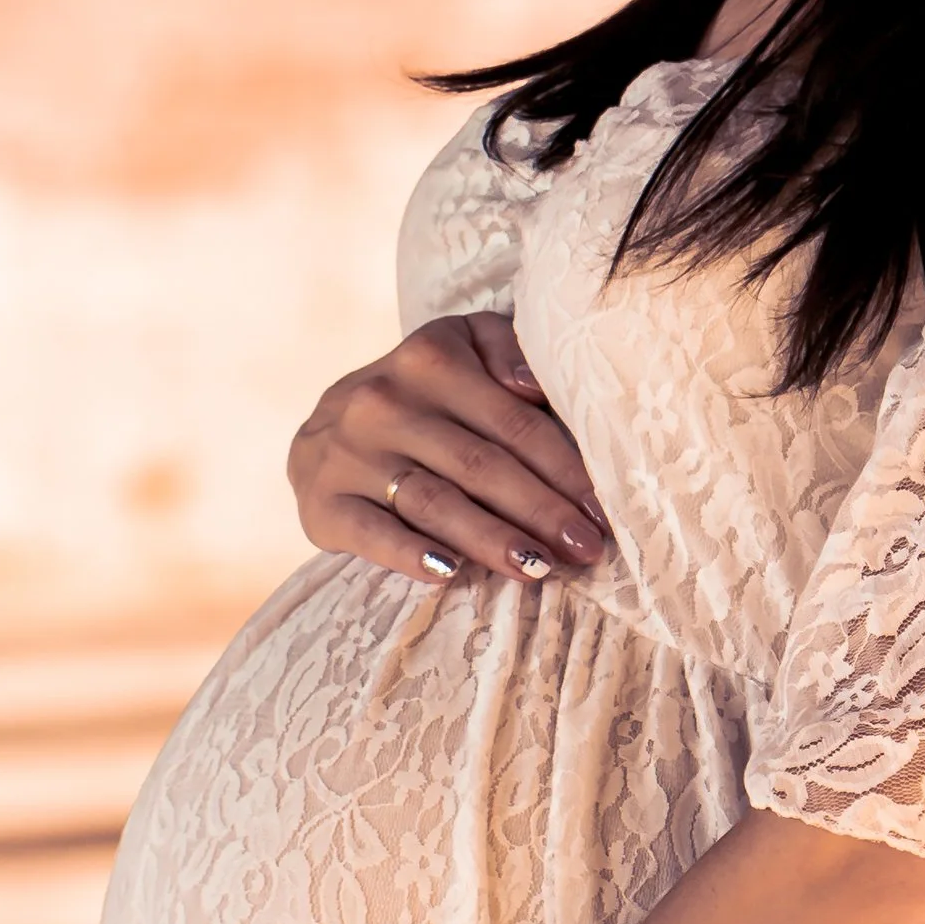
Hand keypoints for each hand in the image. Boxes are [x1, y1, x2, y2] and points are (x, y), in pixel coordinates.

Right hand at [289, 311, 607, 586]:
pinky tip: (450, 575)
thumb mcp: (461, 348)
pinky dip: (410, 554)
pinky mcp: (322, 501)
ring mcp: (349, 452)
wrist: (324, 432)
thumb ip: (505, 350)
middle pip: (481, 465)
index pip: (514, 421)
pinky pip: (372, 533)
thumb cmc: (421, 395)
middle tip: (586, 550)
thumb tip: (534, 384)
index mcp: (430, 358)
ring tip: (538, 570)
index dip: (565, 469)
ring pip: (434, 502)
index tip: (602, 511)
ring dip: (491, 540)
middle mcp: (384, 400)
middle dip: (542, 512)